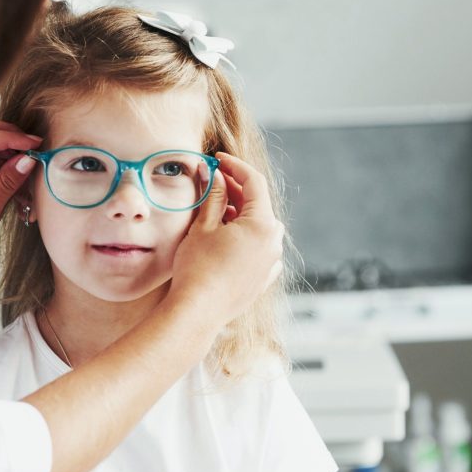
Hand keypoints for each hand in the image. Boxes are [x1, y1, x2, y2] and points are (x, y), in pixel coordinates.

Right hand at [168, 152, 283, 323]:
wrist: (197, 312)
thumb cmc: (198, 268)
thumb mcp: (203, 225)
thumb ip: (213, 195)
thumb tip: (214, 173)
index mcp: (263, 224)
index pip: (254, 182)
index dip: (235, 166)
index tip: (218, 159)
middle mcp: (273, 242)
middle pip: (258, 205)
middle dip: (236, 190)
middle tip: (212, 181)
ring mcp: (271, 262)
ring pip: (259, 227)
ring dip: (240, 215)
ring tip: (215, 211)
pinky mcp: (263, 278)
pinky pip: (259, 249)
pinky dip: (245, 238)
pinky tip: (226, 239)